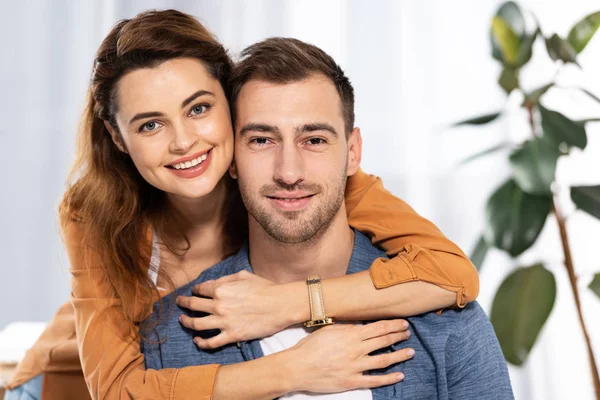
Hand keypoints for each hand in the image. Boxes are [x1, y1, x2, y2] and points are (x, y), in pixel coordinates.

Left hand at [177, 270, 292, 348]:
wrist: (281, 304)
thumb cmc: (265, 288)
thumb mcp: (244, 275)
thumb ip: (225, 278)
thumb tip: (211, 283)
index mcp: (221, 288)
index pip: (200, 290)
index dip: (195, 290)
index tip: (193, 292)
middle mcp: (219, 305)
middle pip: (193, 306)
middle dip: (183, 304)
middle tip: (179, 303)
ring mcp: (224, 322)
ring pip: (196, 324)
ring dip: (186, 322)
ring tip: (182, 321)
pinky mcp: (232, 336)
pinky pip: (211, 342)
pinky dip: (201, 342)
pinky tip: (197, 340)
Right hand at [287, 319, 413, 392]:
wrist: (298, 367)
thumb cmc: (309, 347)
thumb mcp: (328, 330)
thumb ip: (345, 328)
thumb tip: (359, 326)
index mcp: (350, 335)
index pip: (378, 328)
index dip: (393, 325)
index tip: (403, 323)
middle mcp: (356, 349)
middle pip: (383, 341)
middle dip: (398, 336)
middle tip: (407, 334)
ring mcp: (355, 366)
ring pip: (384, 359)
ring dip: (399, 355)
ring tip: (411, 351)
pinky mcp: (352, 381)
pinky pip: (375, 380)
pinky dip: (389, 378)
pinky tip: (400, 375)